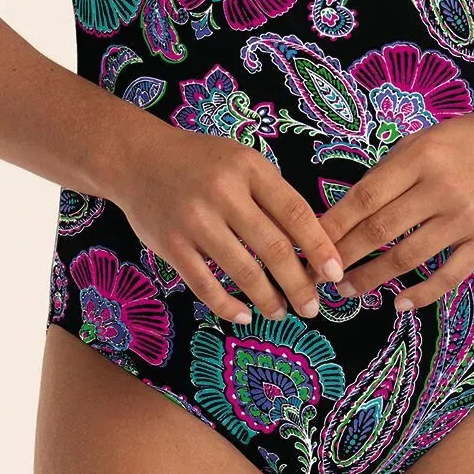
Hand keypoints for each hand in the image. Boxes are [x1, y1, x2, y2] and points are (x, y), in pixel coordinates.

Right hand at [110, 132, 347, 326]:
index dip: (320, 247)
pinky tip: (243, 315)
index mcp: (249, 168)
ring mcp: (195, 221)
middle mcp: (223, 193)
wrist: (137, 158)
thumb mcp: (241, 162)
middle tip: (313, 306)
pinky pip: (206, 285)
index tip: (336, 273)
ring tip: (281, 312)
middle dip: (300, 284)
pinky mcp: (171, 245)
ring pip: (244, 272)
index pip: (295, 212)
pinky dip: (228, 306)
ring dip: (268, 299)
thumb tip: (311, 244)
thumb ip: (271, 195)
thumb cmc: (200, 161)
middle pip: (274, 248)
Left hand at [316, 103, 473, 312]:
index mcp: (419, 157)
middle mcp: (440, 187)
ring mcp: (466, 217)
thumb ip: (391, 171)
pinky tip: (400, 303)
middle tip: (319, 276)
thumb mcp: (426, 139)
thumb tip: (348, 210)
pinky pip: (449, 274)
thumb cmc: (471, 140)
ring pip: (408, 257)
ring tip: (350, 290)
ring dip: (373, 278)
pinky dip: (422, 293)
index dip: (333, 225)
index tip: (308, 245)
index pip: (364, 197)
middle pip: (380, 231)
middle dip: (343, 257)